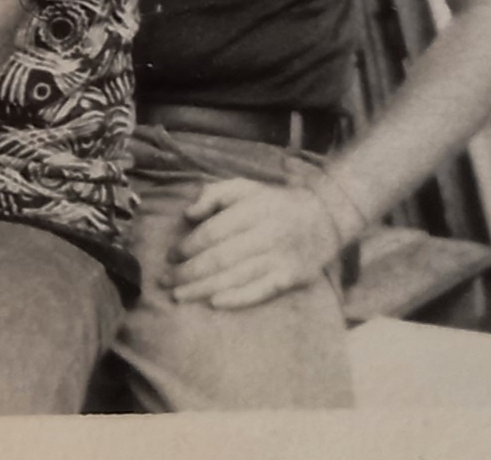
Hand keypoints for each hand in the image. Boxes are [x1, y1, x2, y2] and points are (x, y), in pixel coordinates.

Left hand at [161, 178, 345, 309]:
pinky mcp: (292, 277)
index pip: (214, 232)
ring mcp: (280, 258)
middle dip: (188, 272)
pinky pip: (261, 291)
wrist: (325, 219)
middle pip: (221, 258)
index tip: (171, 256)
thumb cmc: (275, 204)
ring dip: (203, 288)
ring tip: (179, 296)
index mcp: (254, 209)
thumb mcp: (246, 188)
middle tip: (166, 281)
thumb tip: (188, 214)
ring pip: (236, 277)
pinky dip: (237, 298)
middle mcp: (267, 233)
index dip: (189, 245)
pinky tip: (214, 303)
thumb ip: (214, 194)